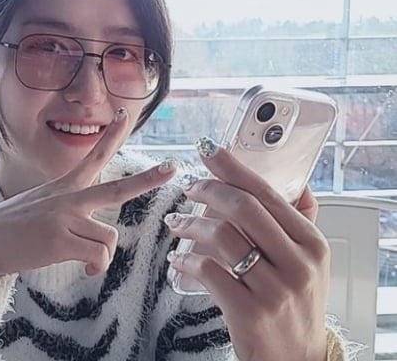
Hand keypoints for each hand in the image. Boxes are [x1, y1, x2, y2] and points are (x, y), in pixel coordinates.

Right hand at [0, 108, 176, 278]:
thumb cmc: (11, 228)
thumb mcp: (41, 208)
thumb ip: (71, 215)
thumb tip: (95, 246)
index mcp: (63, 187)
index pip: (93, 156)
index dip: (111, 136)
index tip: (124, 116)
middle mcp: (68, 197)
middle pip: (117, 188)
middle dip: (147, 179)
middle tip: (171, 167)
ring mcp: (64, 217)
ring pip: (110, 238)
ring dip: (101, 256)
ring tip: (85, 261)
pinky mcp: (59, 240)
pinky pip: (97, 257)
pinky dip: (95, 268)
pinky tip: (82, 270)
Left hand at [165, 137, 328, 360]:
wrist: (297, 359)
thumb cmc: (297, 304)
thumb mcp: (312, 261)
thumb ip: (304, 219)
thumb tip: (296, 180)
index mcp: (312, 243)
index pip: (268, 193)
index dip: (233, 167)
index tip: (208, 149)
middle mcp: (298, 264)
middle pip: (243, 207)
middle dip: (208, 190)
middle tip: (189, 187)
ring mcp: (275, 289)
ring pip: (222, 237)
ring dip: (191, 224)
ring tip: (176, 222)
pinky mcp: (249, 312)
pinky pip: (209, 271)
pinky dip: (187, 259)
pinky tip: (178, 258)